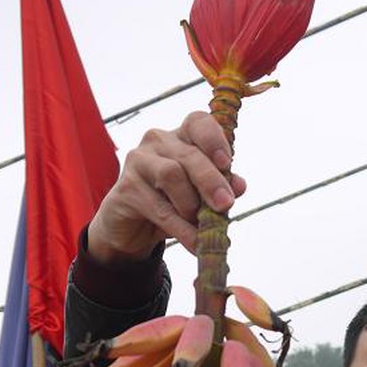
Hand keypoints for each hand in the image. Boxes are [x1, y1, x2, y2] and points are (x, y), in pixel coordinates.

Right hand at [87, 111, 245, 261]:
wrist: (134, 228)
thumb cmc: (173, 203)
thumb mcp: (201, 196)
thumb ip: (221, 187)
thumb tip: (240, 185)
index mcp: (182, 137)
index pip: (199, 123)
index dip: (215, 139)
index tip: (227, 162)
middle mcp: (158, 141)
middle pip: (189, 155)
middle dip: (211, 181)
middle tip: (226, 205)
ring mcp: (139, 162)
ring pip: (171, 175)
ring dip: (192, 205)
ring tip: (202, 225)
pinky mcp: (126, 188)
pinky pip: (160, 209)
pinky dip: (182, 229)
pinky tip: (195, 243)